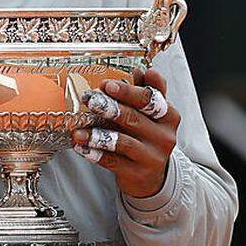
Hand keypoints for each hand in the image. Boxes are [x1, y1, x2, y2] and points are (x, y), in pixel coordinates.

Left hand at [72, 69, 179, 198]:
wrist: (151, 176)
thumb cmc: (145, 137)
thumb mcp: (151, 114)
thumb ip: (147, 92)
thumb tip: (140, 69)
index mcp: (168, 115)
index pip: (150, 99)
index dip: (128, 91)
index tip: (107, 84)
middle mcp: (164, 136)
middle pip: (134, 118)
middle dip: (109, 107)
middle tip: (89, 99)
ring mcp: (153, 156)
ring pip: (123, 142)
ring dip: (97, 135)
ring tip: (77, 131)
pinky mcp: (138, 173)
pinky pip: (113, 162)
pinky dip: (94, 153)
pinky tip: (79, 147)